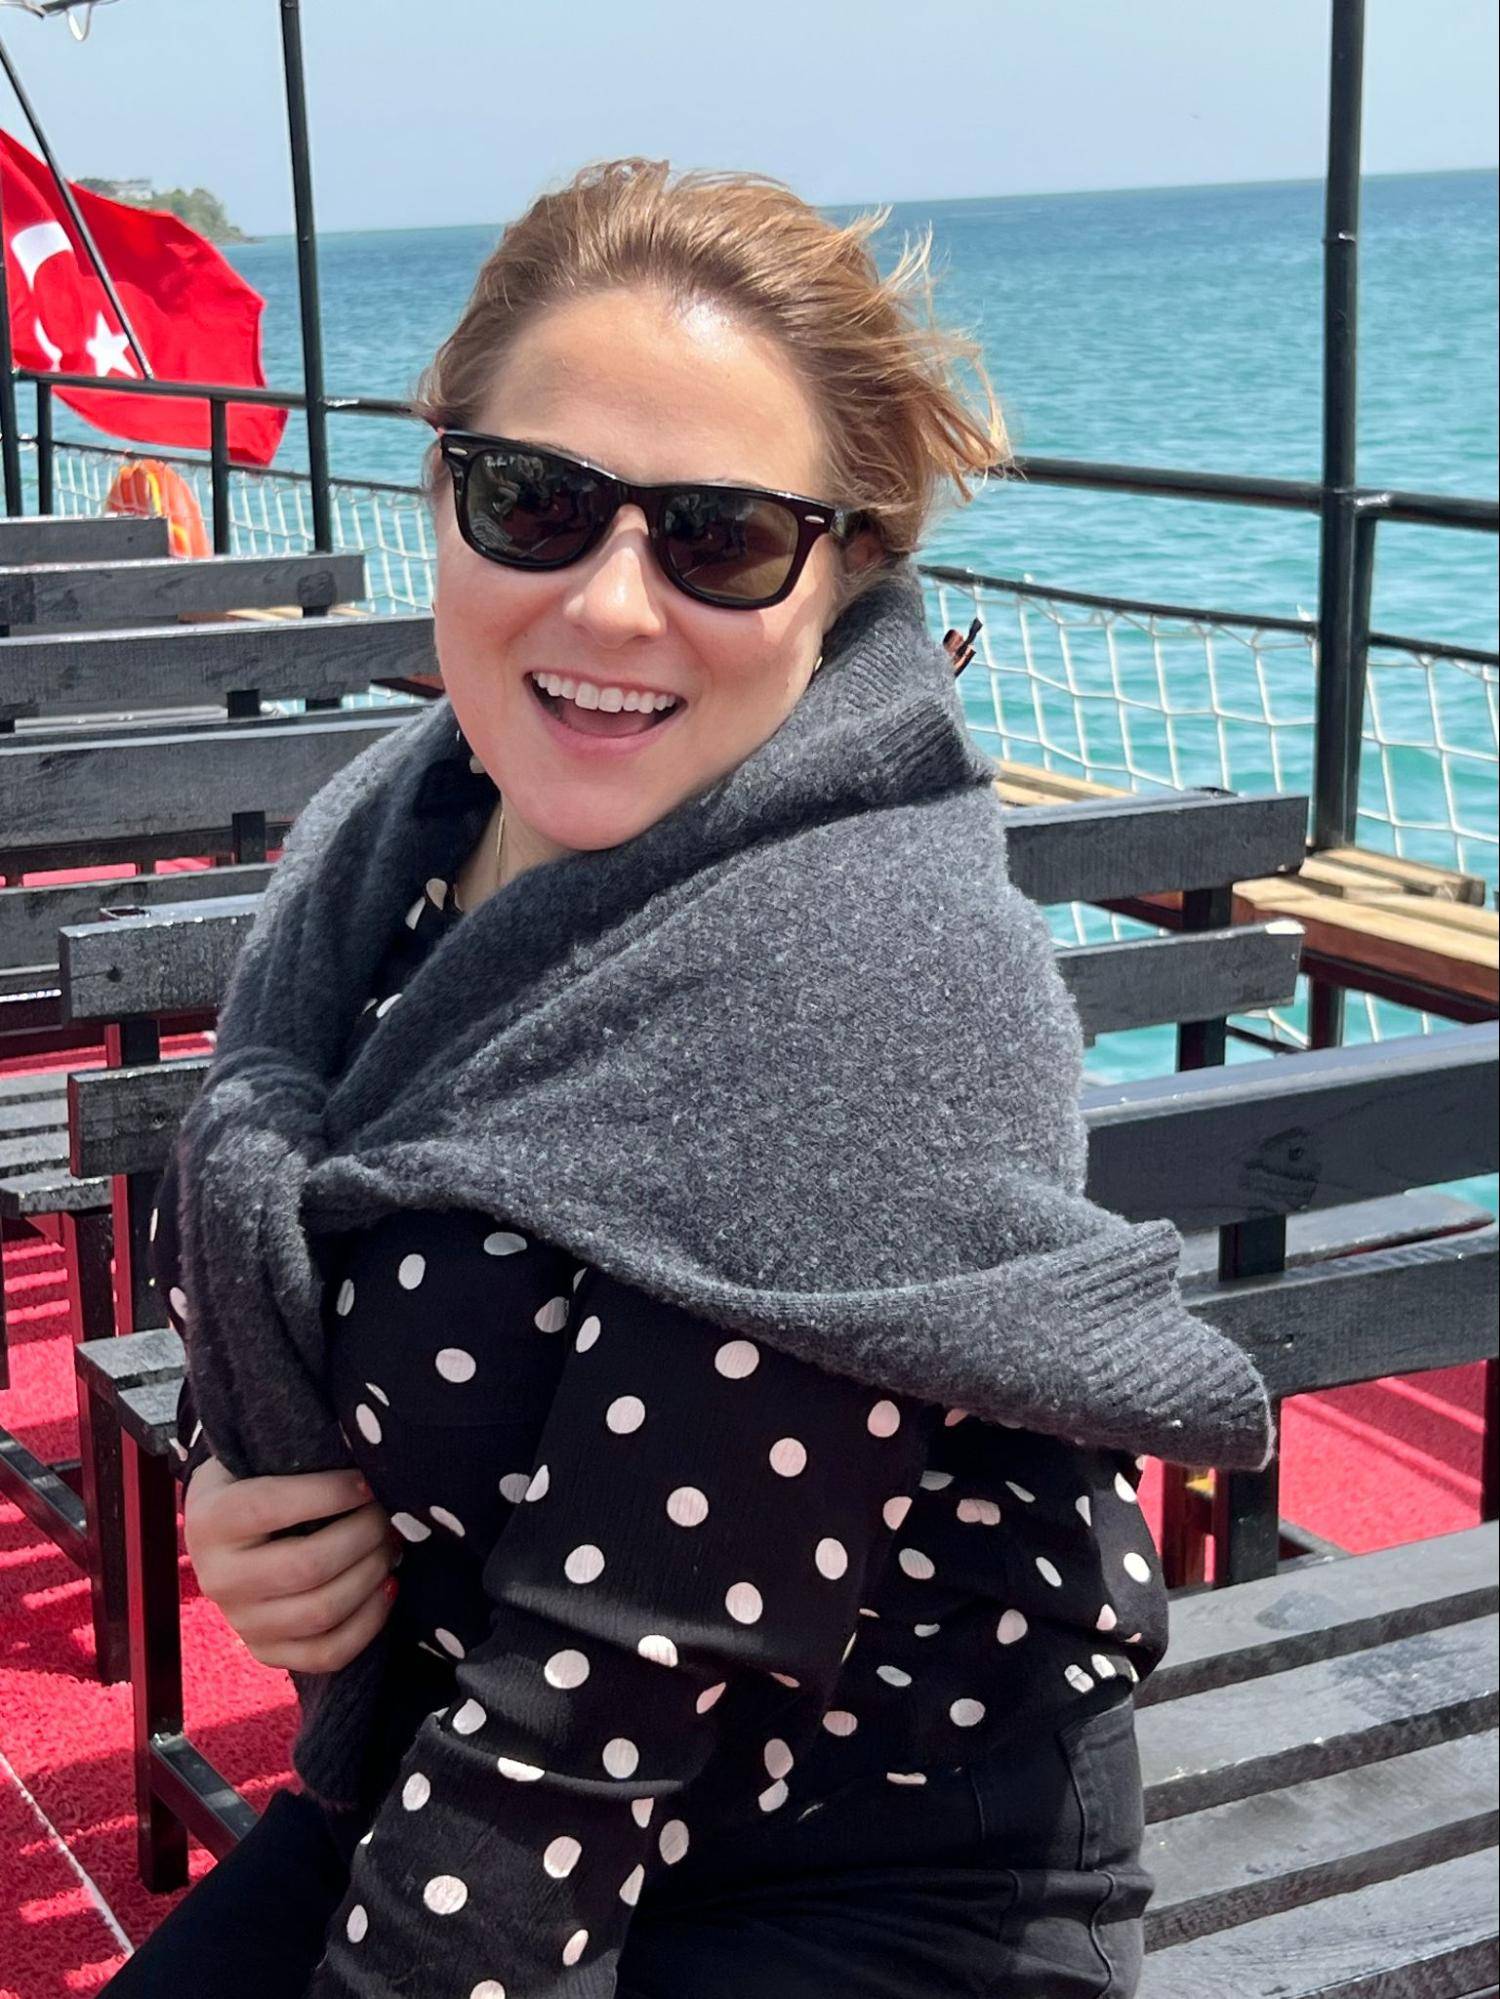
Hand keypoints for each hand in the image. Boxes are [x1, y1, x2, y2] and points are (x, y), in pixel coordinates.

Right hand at [183, 1458, 402, 1673]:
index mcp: (211, 1520)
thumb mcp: (254, 1457)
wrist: (221, 1533)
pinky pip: (326, 1654)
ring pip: (321, 1612)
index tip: (366, 1483)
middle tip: (387, 1515)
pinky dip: (369, 1623)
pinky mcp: (266, 1651)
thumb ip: (295, 1454)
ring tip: (391, 1546)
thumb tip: (361, 1445)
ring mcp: (241, 1621)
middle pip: (306, 1566)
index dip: (330, 1494)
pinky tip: (387, 1587)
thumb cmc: (253, 1481)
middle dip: (363, 1537)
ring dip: (371, 1576)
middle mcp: (218, 1578)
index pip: (271, 1507)